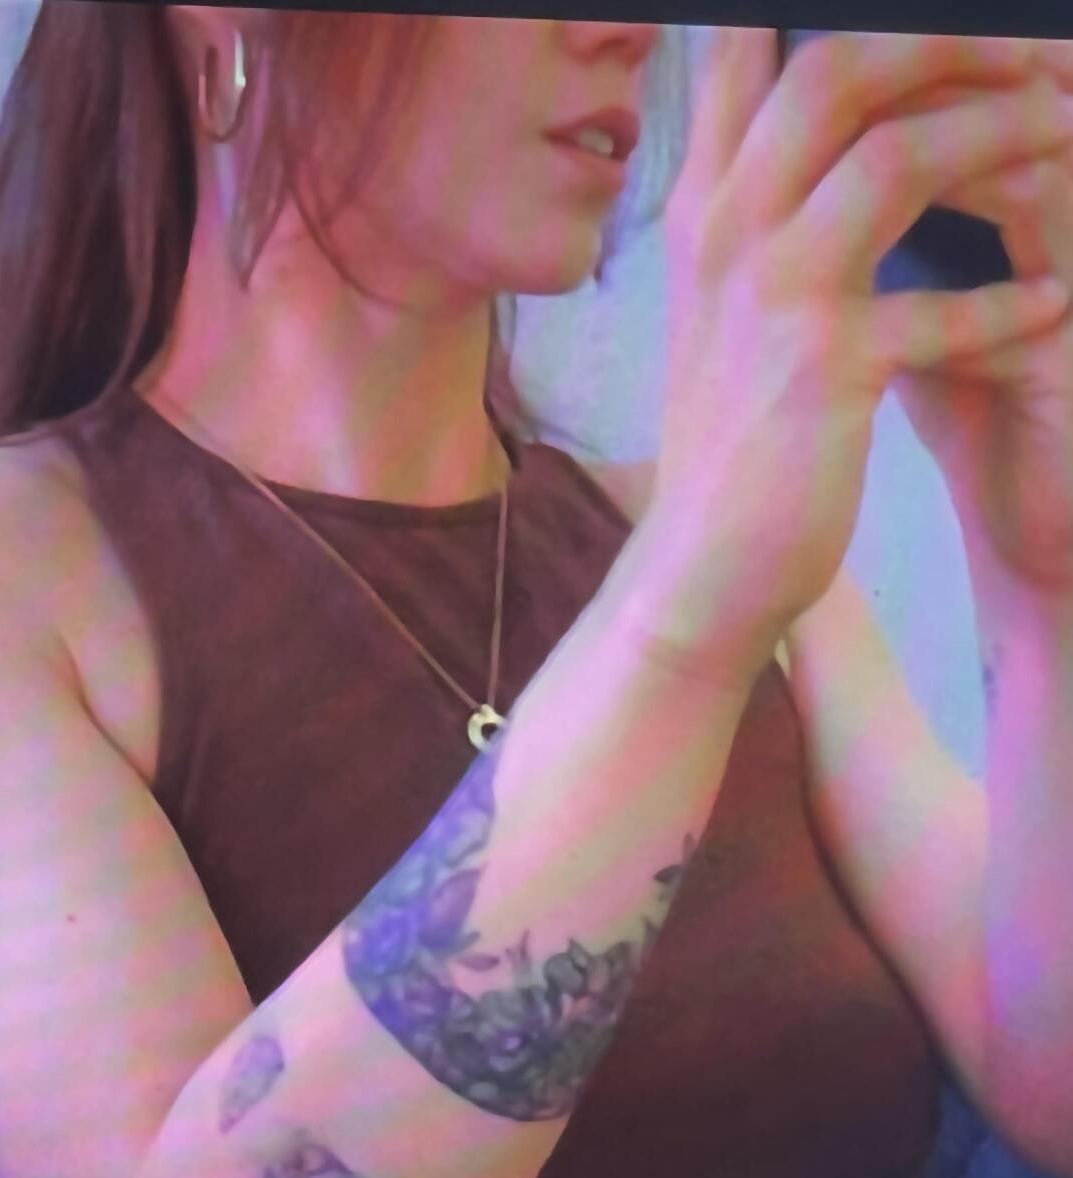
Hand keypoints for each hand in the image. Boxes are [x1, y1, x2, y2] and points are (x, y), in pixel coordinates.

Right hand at [642, 29, 1072, 677]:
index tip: (929, 24)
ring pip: (898, 156)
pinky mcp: (827, 367)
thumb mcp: (721, 307)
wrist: (701, 563)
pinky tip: (1055, 305)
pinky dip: (1016, 302)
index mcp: (705, 210)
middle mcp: (728, 233)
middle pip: (836, 69)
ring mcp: (774, 296)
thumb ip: (756, 213)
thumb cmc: (730, 437)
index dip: (814, 17)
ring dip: (1003, 134)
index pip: (745, 57)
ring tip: (1065, 136)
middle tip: (1026, 58)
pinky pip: (946, 305)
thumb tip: (812, 146)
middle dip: (947, 42)